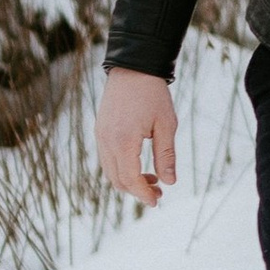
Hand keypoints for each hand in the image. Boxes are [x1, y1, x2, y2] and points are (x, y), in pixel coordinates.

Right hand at [97, 68, 178, 208]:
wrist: (133, 67)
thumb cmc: (153, 94)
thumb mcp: (166, 125)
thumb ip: (166, 155)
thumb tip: (169, 182)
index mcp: (123, 141)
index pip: (130, 179)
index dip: (143, 194)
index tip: (157, 202)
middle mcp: (106, 141)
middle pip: (117, 180)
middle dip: (136, 191)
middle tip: (158, 192)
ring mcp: (100, 135)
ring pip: (110, 171)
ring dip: (128, 180)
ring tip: (152, 178)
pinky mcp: (100, 130)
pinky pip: (107, 158)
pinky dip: (121, 168)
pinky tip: (138, 164)